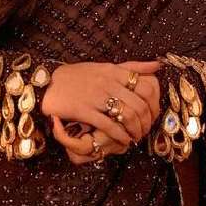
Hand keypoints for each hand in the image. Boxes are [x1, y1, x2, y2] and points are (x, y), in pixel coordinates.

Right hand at [41, 59, 162, 159]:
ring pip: (128, 115)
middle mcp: (108, 83)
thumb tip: (158, 65)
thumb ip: (131, 67)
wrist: (47, 83)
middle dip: (147, 122)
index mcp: (114, 71)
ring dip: (136, 130)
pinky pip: (109, 125)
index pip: (146, 86)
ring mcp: (96, 97)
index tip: (153, 114)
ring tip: (136, 137)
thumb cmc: (77, 76)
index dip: (155, 104)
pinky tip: (123, 140)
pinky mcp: (84, 110)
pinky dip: (120, 136)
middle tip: (146, 130)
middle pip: (140, 104)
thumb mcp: (105, 67)